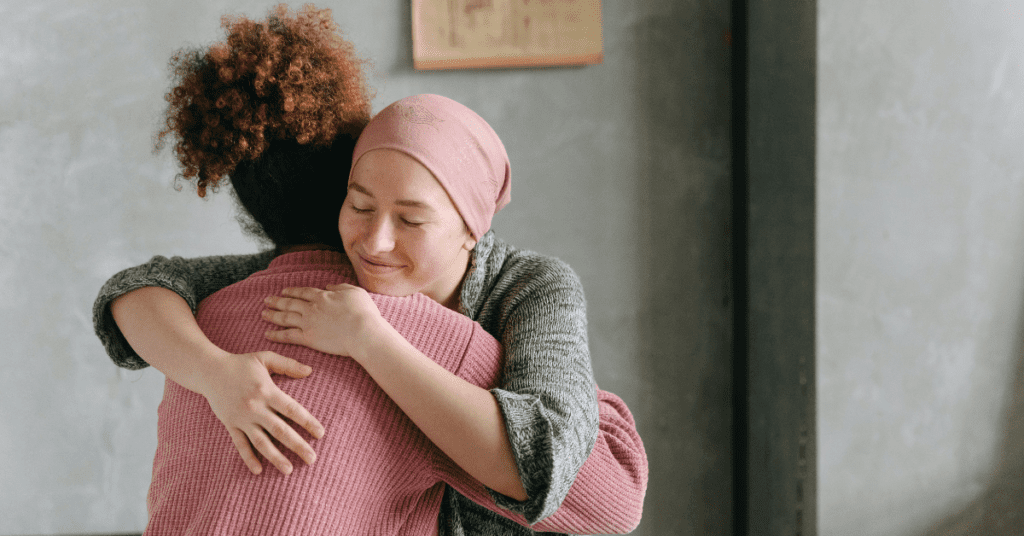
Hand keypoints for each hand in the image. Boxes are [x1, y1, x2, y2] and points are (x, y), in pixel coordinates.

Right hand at [198, 351, 324, 475]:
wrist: (208, 371)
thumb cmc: (240, 364)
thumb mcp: (265, 357)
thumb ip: (288, 365)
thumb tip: (310, 371)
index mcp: (267, 391)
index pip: (292, 409)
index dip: (308, 422)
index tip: (321, 434)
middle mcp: (255, 407)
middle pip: (280, 430)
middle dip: (297, 445)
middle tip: (312, 459)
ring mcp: (242, 418)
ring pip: (261, 442)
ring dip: (276, 457)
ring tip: (289, 470)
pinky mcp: (230, 425)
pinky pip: (240, 444)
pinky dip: (249, 458)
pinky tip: (258, 470)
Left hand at [262, 284, 384, 358]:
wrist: (362, 332)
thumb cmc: (363, 312)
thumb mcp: (354, 292)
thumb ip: (340, 287)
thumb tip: (329, 286)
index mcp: (322, 296)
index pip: (303, 292)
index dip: (292, 291)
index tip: (284, 291)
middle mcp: (311, 308)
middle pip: (290, 303)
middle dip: (277, 301)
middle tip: (266, 300)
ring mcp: (308, 323)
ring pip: (285, 318)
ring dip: (273, 315)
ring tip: (263, 314)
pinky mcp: (308, 338)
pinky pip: (288, 336)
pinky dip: (276, 335)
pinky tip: (268, 334)